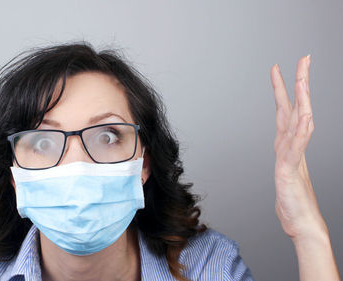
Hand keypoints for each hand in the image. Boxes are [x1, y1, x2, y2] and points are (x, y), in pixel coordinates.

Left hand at [270, 55, 327, 241]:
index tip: (280, 69)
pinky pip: (295, 147)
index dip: (285, 89)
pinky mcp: (289, 170)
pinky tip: (304, 117)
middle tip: (304, 58)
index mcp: (288, 144)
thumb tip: (285, 147)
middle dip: (299, 82)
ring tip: (303, 79)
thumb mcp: (285, 171)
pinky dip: (300, 131)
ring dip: (301, 100)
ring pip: (299, 122)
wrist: (302, 225)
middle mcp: (292, 146)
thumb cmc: (293, 200)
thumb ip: (286, 156)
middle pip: (297, 108)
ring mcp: (293, 157)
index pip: (288, 110)